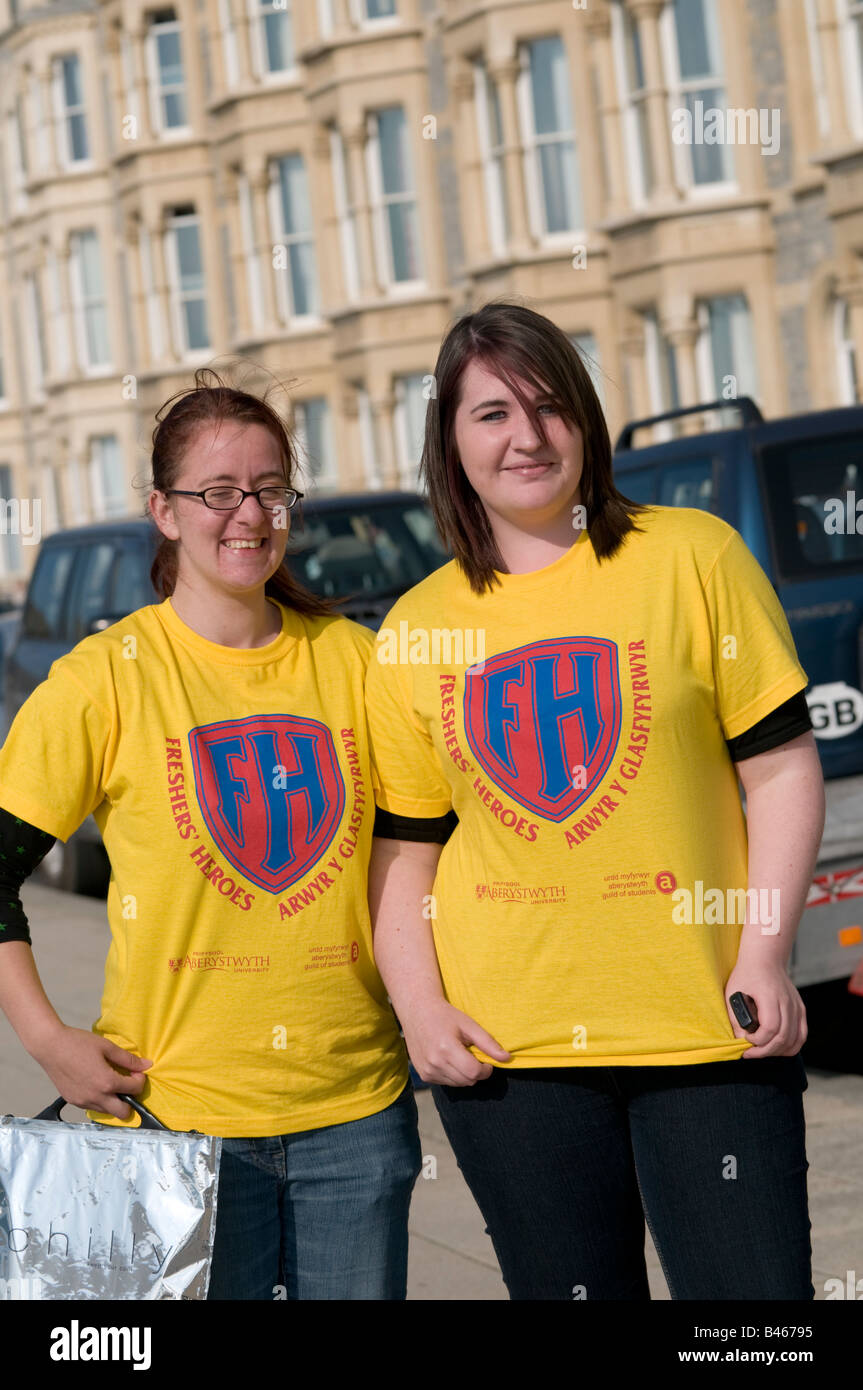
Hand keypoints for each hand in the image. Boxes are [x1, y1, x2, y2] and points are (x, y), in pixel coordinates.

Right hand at [32, 1025, 152, 1118]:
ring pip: (107, 1111)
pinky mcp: (73, 1101)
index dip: (140, 1079)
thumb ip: (128, 1059)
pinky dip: (100, 1100)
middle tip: (127, 1084)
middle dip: (131, 1100)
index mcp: (107, 1082)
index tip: (136, 1071)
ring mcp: (83, 1101)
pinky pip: (92, 1107)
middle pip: (123, 1112)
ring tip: (111, 1083)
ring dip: (114, 1101)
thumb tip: (147, 1065)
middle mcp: (96, 1097)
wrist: (50, 1046)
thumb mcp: (107, 1047)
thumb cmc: (78, 1043)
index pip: (134, 1089)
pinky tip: (96, 1084)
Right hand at [402, 998, 510, 1084]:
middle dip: (476, 1072)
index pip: (474, 1072)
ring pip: (458, 1084)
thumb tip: (507, 1058)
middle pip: (467, 1081)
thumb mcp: (469, 1025)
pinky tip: (448, 1059)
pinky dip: (453, 1075)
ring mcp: (427, 1071)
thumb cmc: (446, 1016)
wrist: (417, 1012)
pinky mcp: (423, 1075)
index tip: (487, 1062)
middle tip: (473, 1055)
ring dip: (464, 1074)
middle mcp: (435, 1063)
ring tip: (459, 1055)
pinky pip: (447, 1083)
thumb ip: (488, 1043)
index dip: (486, 1070)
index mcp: (446, 1049)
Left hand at [725, 962, 806, 1057]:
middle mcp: (787, 1002)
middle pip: (783, 1038)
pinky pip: (801, 1035)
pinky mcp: (800, 1010)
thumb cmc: (746, 975)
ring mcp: (797, 1007)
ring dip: (777, 1051)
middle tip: (749, 1054)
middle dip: (765, 1051)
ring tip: (761, 1051)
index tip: (745, 1040)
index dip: (758, 1041)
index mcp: (771, 996)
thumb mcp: (733, 993)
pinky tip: (776, 1048)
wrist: (765, 959)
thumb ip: (735, 1018)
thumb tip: (740, 1041)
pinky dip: (790, 1046)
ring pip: (794, 1040)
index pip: (770, 1028)